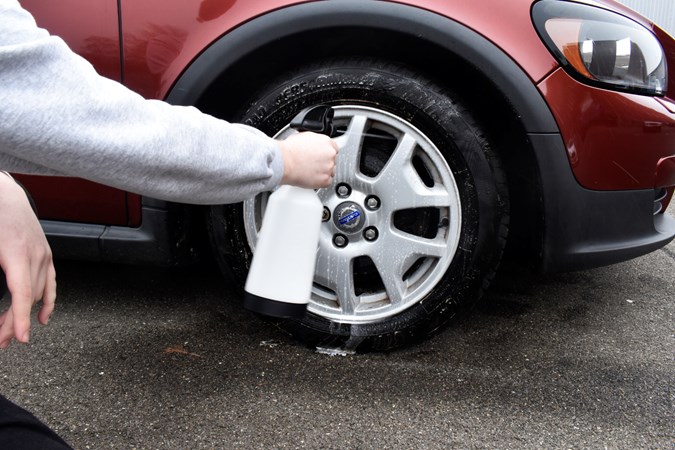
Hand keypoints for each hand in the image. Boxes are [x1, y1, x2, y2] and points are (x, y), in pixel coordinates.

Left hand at [0, 174, 55, 347]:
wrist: (5, 193)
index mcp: (16, 253)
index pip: (22, 293)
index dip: (20, 318)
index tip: (19, 337)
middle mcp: (34, 255)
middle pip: (28, 298)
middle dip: (15, 322)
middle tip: (2, 341)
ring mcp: (43, 255)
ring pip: (38, 293)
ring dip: (24, 314)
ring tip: (9, 331)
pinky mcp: (45, 254)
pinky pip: (50, 283)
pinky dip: (48, 302)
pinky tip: (43, 318)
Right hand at [278, 132, 338, 188]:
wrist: (283, 162)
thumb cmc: (289, 150)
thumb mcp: (305, 137)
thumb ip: (316, 142)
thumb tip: (316, 145)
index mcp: (326, 142)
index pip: (334, 148)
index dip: (326, 153)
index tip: (321, 157)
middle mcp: (330, 154)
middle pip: (333, 160)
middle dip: (324, 163)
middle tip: (312, 164)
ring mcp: (329, 167)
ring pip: (331, 171)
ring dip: (323, 172)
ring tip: (310, 171)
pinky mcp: (325, 180)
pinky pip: (327, 182)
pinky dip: (320, 182)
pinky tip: (311, 178)